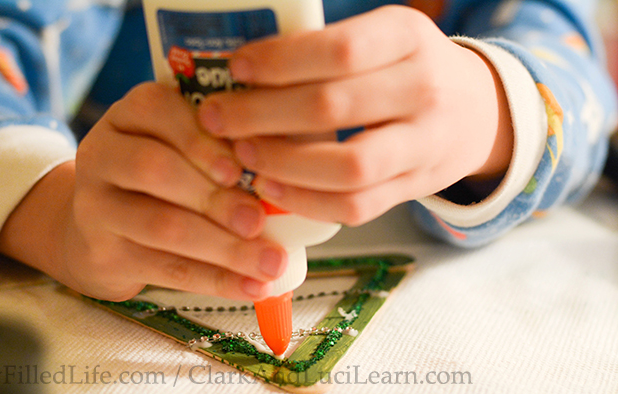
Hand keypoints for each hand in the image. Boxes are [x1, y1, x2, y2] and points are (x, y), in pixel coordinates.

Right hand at [0, 83, 286, 300]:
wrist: (99, 228)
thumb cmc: (162, 178)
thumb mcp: (180, 147)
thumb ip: (221, 148)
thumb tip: (282, 177)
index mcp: (130, 115)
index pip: (158, 111)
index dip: (200, 140)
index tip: (239, 168)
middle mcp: (102, 153)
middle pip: (155, 169)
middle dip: (214, 198)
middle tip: (258, 221)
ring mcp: (95, 206)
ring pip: (161, 226)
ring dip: (222, 247)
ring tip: (269, 263)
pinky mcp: (103, 255)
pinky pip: (166, 269)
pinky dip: (216, 280)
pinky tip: (252, 288)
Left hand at [197, 5, 512, 225]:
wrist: (477, 112)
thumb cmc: (408, 70)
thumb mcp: (384, 38)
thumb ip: (328, 50)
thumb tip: (244, 68)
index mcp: (408, 37)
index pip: (339, 49)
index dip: (279, 61)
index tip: (236, 68)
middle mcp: (424, 88)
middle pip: (332, 107)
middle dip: (261, 114)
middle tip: (218, 117)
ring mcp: (426, 143)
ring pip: (347, 166)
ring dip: (283, 163)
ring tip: (242, 155)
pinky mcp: (416, 186)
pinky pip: (357, 206)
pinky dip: (307, 201)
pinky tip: (272, 188)